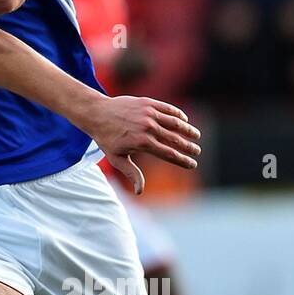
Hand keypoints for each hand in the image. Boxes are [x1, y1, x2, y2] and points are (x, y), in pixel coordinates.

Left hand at [83, 96, 200, 193]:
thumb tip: (140, 191)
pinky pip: (168, 109)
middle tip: (197, 151)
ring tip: (196, 136)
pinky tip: (184, 119)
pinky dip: (178, 114)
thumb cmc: (106, 138)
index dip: (183, 160)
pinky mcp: (147, 103)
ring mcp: (149, 114)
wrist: (97, 113)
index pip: (169, 154)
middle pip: (176, 139)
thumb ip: (131, 173)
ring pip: (176, 123)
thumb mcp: (117, 158)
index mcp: (142, 143)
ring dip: (188, 129)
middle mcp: (148, 128)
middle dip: (189, 147)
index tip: (193, 164)